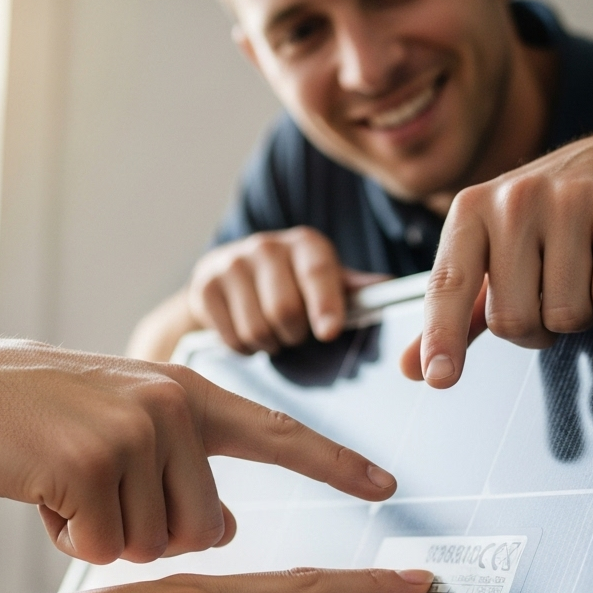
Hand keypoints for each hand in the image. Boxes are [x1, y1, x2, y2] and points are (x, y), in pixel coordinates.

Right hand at [0, 337, 397, 565]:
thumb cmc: (46, 413)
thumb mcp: (129, 424)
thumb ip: (187, 468)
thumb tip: (229, 528)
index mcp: (192, 393)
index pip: (282, 434)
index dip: (336, 463)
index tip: (389, 485)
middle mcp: (176, 406)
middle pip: (204, 529)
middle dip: (152, 532)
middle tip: (100, 489)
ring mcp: (135, 431)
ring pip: (153, 544)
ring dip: (107, 533)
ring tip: (68, 481)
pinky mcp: (91, 463)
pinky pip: (102, 546)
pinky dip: (70, 536)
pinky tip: (43, 492)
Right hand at [188, 226, 387, 353]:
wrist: (224, 275)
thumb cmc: (289, 282)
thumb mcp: (323, 280)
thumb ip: (352, 288)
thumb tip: (387, 288)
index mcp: (305, 244)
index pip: (318, 272)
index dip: (325, 304)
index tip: (329, 332)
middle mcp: (267, 246)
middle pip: (285, 310)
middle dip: (294, 335)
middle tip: (294, 334)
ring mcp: (231, 264)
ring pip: (258, 329)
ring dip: (270, 344)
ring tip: (272, 333)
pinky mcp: (204, 287)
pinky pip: (232, 338)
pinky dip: (244, 348)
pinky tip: (247, 333)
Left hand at [401, 126, 592, 387]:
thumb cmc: (555, 213)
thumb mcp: (494, 250)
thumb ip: (456, 312)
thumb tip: (412, 368)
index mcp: (472, 210)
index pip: (448, 285)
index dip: (442, 336)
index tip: (438, 377)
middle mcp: (515, 199)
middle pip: (513, 319)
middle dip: (536, 329)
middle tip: (550, 295)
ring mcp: (570, 199)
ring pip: (566, 315)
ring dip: (580, 314)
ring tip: (585, 272)